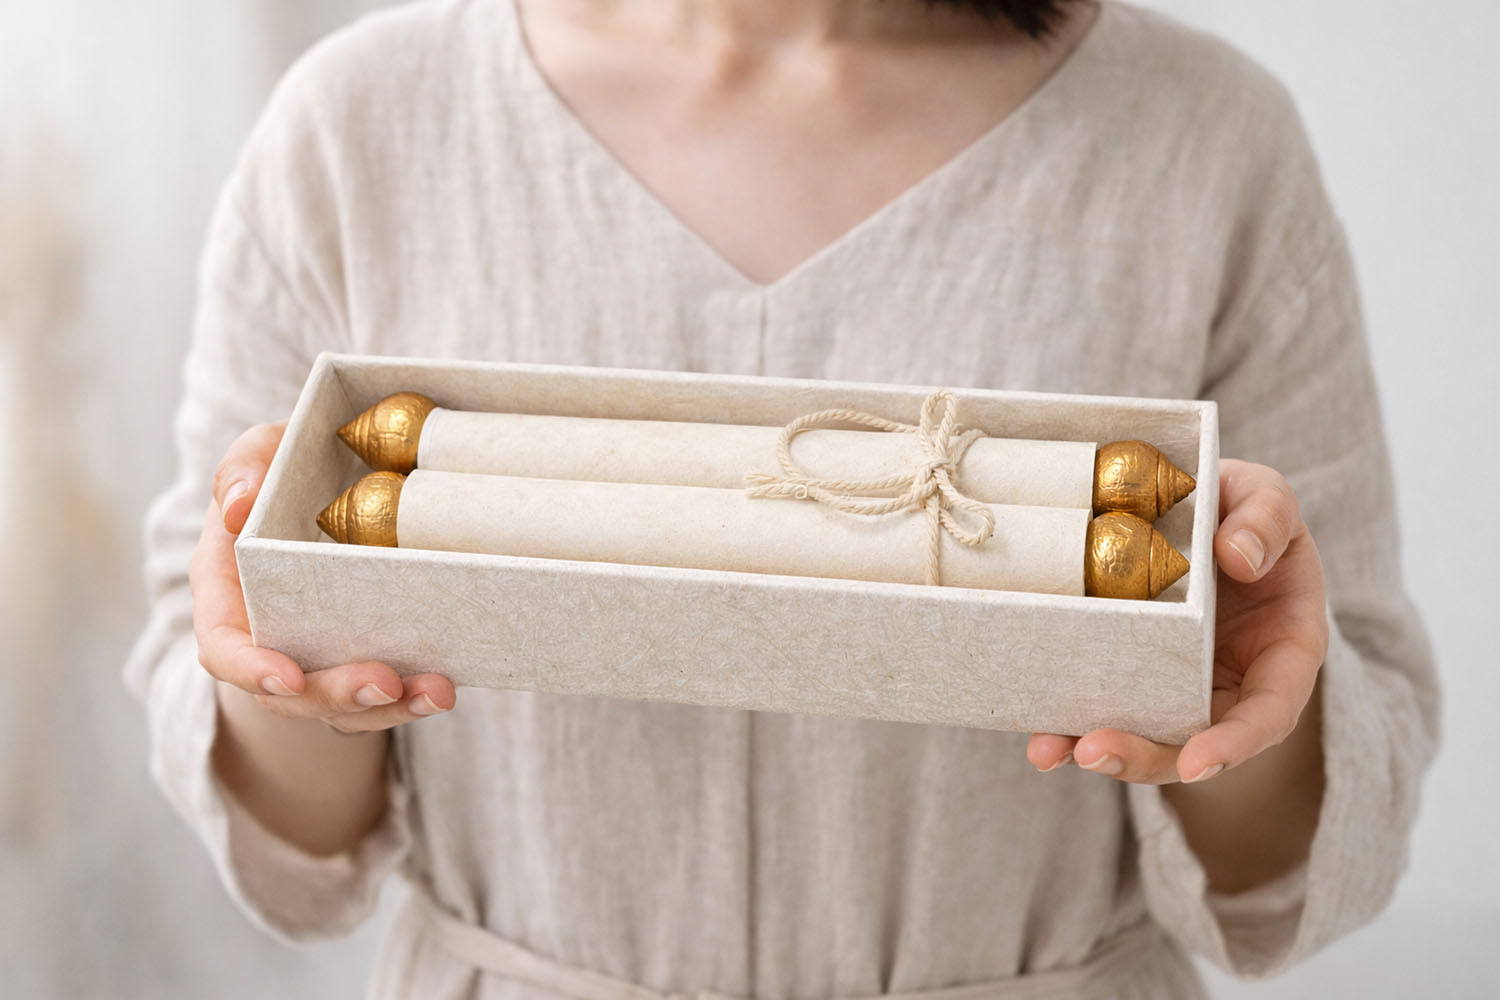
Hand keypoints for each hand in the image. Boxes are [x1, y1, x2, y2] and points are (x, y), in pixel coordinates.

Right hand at [190, 421, 456, 732]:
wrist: (344, 479)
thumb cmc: (291, 470)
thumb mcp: (262, 454)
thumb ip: (242, 470)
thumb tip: (238, 509)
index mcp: (230, 595)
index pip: (223, 649)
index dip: (251, 671)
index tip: (289, 679)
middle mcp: (270, 637)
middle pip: (292, 694)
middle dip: (338, 694)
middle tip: (385, 682)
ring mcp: (319, 656)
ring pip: (343, 706)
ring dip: (390, 707)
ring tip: (436, 691)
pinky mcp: (364, 660)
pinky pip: (381, 696)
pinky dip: (413, 697)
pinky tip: (444, 687)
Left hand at [1028, 459, 1327, 783]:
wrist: (1195, 511)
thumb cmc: (1243, 510)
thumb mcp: (1266, 498)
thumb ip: (1266, 518)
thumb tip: (1237, 556)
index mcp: (1282, 652)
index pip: (1268, 714)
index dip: (1234, 744)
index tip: (1197, 765)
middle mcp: (1230, 685)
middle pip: (1193, 742)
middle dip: (1144, 756)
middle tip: (1094, 751)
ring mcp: (1178, 687)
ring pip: (1144, 737)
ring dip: (1097, 749)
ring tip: (1048, 750)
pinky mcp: (1130, 676)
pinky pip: (1104, 705)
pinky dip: (1070, 722)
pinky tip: (1037, 733)